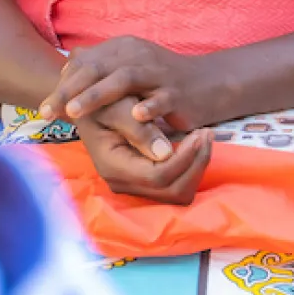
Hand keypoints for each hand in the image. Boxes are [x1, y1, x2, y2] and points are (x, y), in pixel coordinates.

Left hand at [43, 36, 229, 133]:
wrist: (208, 84)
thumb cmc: (160, 80)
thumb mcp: (128, 67)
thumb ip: (98, 66)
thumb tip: (66, 64)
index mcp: (123, 49)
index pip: (85, 64)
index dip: (61, 85)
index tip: (41, 108)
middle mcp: (138, 56)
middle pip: (98, 68)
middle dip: (69, 91)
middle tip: (46, 112)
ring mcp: (158, 73)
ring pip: (124, 79)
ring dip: (97, 95)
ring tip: (74, 112)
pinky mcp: (178, 92)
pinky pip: (162, 97)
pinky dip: (148, 105)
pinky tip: (134, 115)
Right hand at [77, 110, 213, 204]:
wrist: (87, 109)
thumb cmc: (100, 102)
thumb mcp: (114, 106)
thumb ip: (137, 127)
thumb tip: (165, 152)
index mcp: (113, 166)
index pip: (159, 176)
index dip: (184, 158)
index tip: (199, 132)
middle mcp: (123, 183)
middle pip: (173, 190)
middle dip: (196, 163)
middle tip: (207, 133)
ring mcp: (134, 186)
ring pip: (178, 192)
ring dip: (196, 167)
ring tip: (205, 137)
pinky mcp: (144, 182)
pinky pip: (176, 186)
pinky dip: (190, 168)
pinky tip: (195, 145)